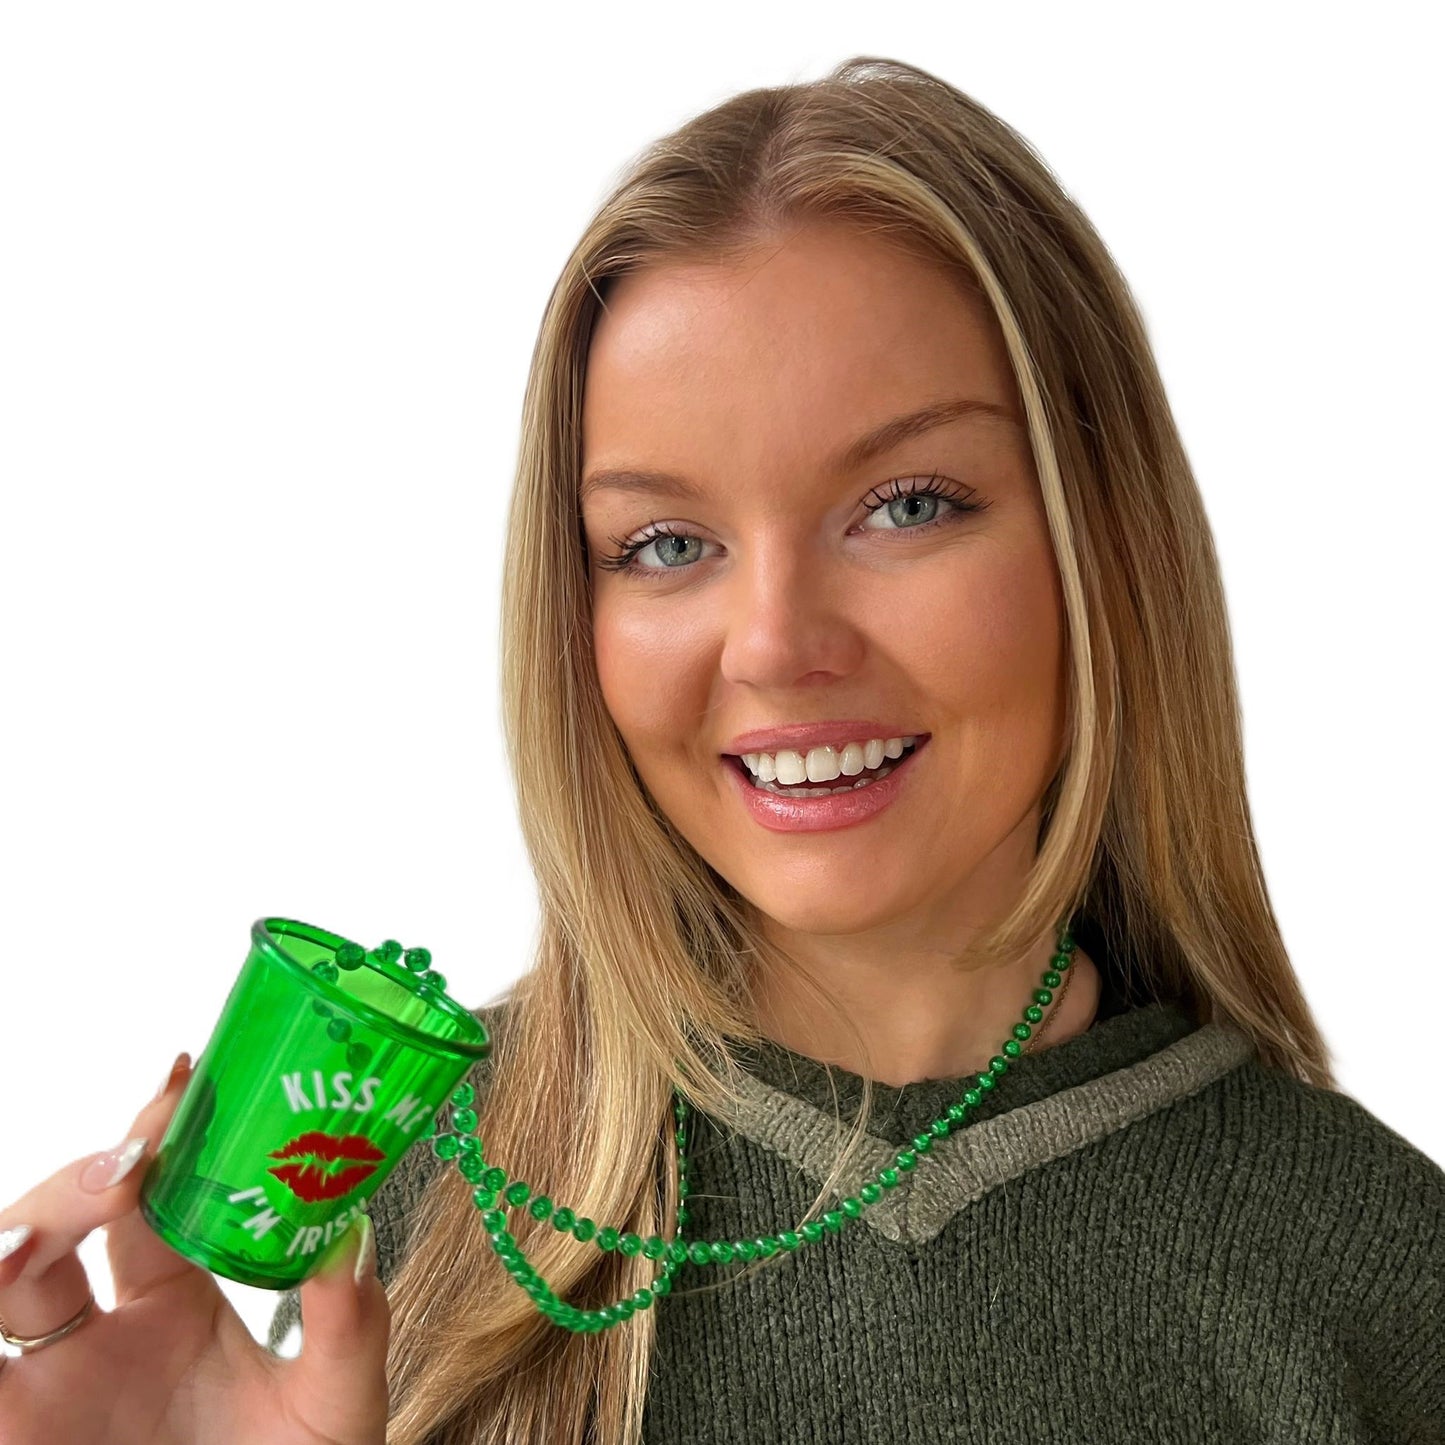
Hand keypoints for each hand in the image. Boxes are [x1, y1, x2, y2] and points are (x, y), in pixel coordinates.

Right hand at [0, 1053, 389, 1443]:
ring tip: (65, 1225)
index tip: (181, 1078)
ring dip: (22, 1230)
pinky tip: (4, 1274)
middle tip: (139, 1156)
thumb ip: (351, 1332)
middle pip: (63, 1218)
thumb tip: (353, 1238)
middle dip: (88, 1174)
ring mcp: (46, 1385)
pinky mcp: (11, 1435)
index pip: (155, 1194)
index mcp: (178, 1301)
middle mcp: (100, 1330)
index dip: (157, 1133)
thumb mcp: (336, 1412)